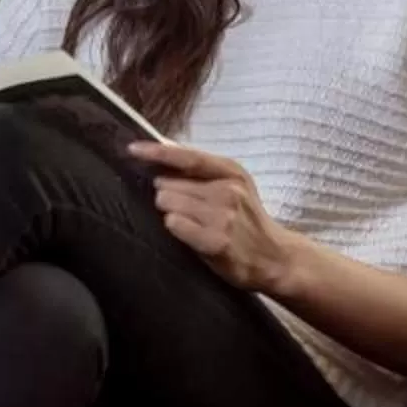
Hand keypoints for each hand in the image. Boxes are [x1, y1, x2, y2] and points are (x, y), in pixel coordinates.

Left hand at [132, 142, 297, 294]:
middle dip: (167, 195)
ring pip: (168, 204)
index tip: (132, 149)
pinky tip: (190, 235)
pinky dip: (175, 228)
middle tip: (186, 210)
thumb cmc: (247, 220)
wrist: (274, 257)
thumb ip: (203, 172)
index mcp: (231, 172)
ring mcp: (222, 216)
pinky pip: (173, 224)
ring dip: (171, 213)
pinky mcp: (214, 241)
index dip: (157, 152)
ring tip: (192, 223)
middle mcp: (228, 191)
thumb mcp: (235, 186)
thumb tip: (161, 158)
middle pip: (168, 184)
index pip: (188, 156)